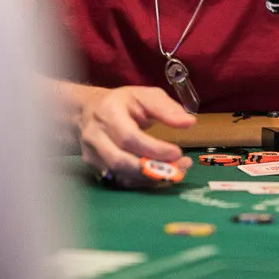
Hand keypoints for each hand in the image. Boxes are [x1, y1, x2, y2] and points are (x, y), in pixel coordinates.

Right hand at [77, 86, 195, 187]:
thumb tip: (189, 122)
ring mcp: (91, 154)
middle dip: (153, 169)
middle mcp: (95, 136)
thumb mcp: (145, 96)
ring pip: (121, 175)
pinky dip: (143, 182)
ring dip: (151, 179)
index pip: (129, 137)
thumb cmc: (122, 102)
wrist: (88, 110)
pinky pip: (120, 181)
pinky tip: (161, 176)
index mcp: (108, 113)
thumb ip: (166, 108)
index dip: (154, 149)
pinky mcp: (94, 168)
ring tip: (176, 172)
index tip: (178, 152)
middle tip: (181, 168)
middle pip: (121, 161)